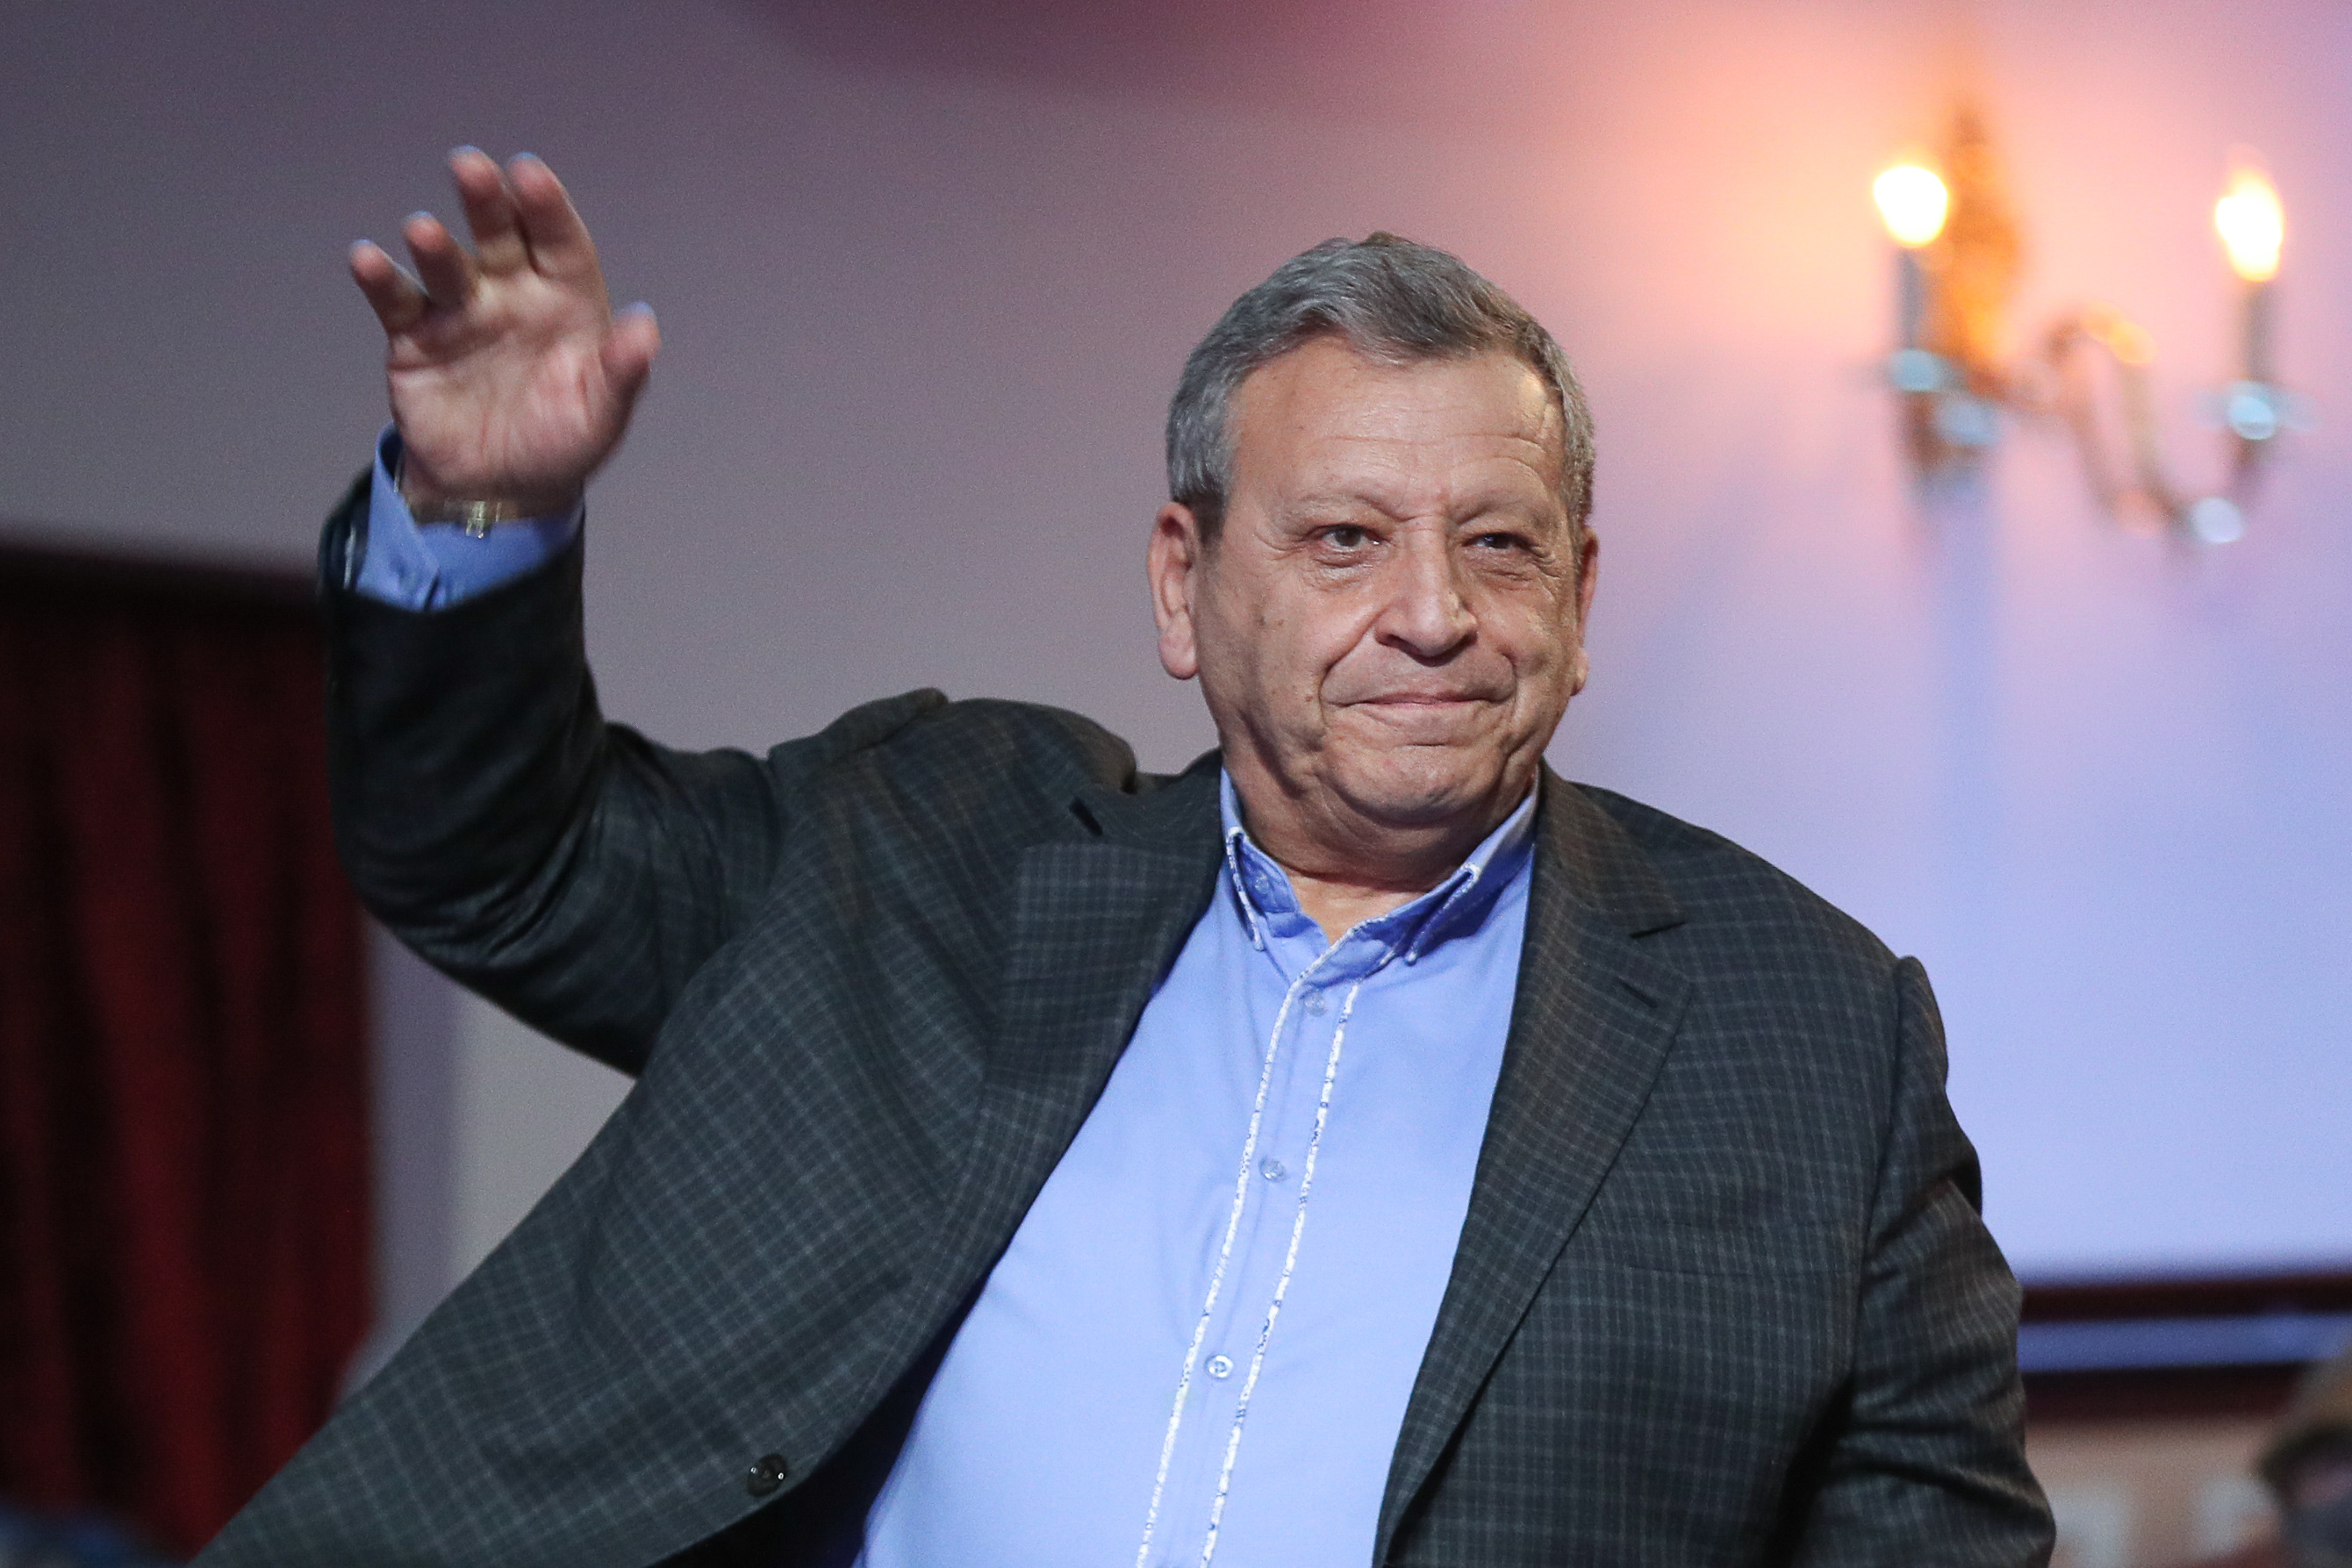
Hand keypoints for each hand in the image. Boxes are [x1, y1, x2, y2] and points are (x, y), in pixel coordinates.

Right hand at [349, 150, 658, 512]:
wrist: (498, 493)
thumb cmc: (561, 445)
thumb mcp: (601, 416)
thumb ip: (621, 373)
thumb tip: (646, 329)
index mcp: (566, 303)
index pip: (560, 245)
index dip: (546, 209)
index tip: (529, 173)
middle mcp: (512, 295)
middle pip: (499, 238)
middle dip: (485, 202)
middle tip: (469, 166)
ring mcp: (462, 312)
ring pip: (448, 266)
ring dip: (434, 247)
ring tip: (423, 232)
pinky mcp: (416, 337)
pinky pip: (398, 302)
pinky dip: (380, 280)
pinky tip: (366, 260)